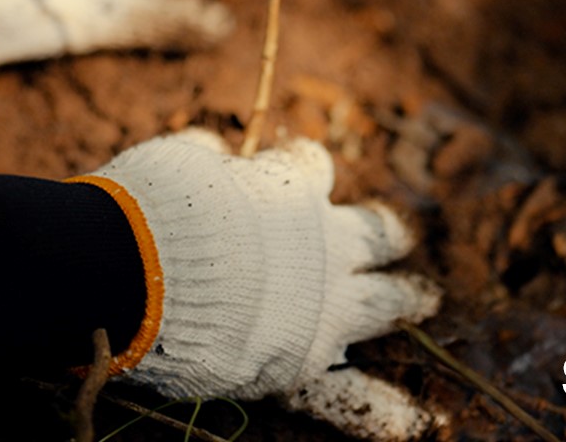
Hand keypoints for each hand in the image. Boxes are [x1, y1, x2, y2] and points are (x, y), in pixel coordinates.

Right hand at [78, 130, 441, 441]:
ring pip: (381, 301)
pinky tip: (418, 422)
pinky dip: (380, 410)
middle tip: (399, 236)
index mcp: (288, 190)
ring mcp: (320, 308)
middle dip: (385, 233)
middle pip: (373, 233)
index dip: (302, 166)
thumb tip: (209, 150)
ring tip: (424, 300)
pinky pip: (346, 392)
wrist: (141, 275)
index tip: (295, 165)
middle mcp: (319, 245)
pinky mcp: (301, 362)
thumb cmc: (153, 209)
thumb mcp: (177, 163)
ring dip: (405, 298)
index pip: (311, 166)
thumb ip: (203, 157)